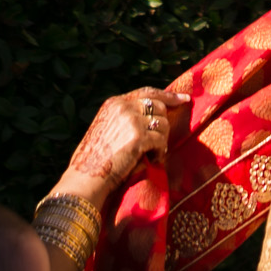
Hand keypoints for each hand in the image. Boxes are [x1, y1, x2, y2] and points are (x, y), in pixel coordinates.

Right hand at [51, 87, 192, 205]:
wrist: (85, 178)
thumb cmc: (94, 159)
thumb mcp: (105, 127)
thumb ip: (124, 118)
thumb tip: (151, 118)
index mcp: (114, 103)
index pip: (147, 93)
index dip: (167, 95)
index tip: (184, 99)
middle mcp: (123, 107)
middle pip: (159, 107)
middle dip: (164, 124)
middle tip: (159, 143)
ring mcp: (131, 121)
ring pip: (163, 123)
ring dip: (162, 140)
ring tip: (153, 154)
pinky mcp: (138, 138)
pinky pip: (160, 141)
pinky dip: (159, 152)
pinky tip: (152, 160)